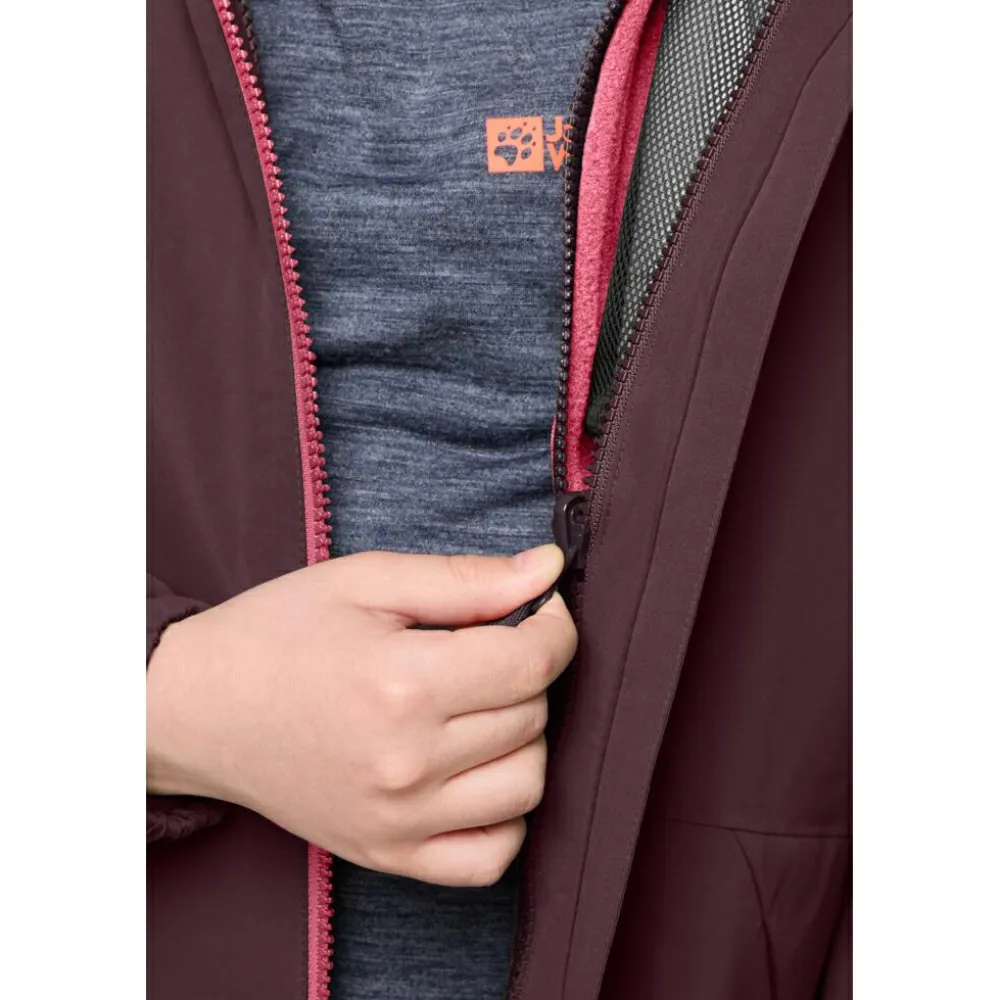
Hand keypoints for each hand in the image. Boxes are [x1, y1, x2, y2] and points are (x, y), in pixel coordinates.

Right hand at [146, 545, 574, 885]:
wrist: (196, 706)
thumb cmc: (276, 633)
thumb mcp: (367, 581)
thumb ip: (466, 580)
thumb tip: (549, 571)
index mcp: (402, 683)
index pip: (534, 662)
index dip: (556, 626)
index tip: (542, 609)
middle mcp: (406, 763)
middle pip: (533, 716)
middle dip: (528, 671)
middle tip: (487, 647)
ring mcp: (398, 819)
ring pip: (527, 783)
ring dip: (522, 736)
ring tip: (479, 706)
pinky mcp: (387, 854)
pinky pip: (490, 857)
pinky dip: (504, 815)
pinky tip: (477, 772)